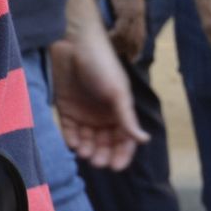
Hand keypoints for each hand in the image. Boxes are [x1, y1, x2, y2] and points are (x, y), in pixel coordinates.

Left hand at [49, 29, 147, 169]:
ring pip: (87, 140)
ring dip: (86, 149)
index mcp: (120, 111)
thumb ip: (126, 117)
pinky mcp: (66, 108)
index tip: (116, 167)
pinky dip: (71, 139)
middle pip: (105, 144)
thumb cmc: (101, 64)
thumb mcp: (117, 92)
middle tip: (97, 161)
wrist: (73, 43)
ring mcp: (84, 113)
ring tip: (84, 153)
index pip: (124, 140)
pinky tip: (73, 143)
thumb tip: (144, 140)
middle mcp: (103, 115)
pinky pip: (70, 130)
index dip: (122, 154)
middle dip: (103, 154)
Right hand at [103, 0, 146, 61]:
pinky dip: (114, 37)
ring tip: (113, 50)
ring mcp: (133, 12)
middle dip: (132, 50)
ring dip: (121, 45)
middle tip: (127, 59)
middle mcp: (139, 13)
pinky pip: (120, 30)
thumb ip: (124, 6)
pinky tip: (108, 39)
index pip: (141, 33)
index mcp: (140, 10)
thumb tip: (117, 16)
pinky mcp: (125, 10)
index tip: (134, 55)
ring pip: (129, 36)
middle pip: (137, 38)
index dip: (138, 45)